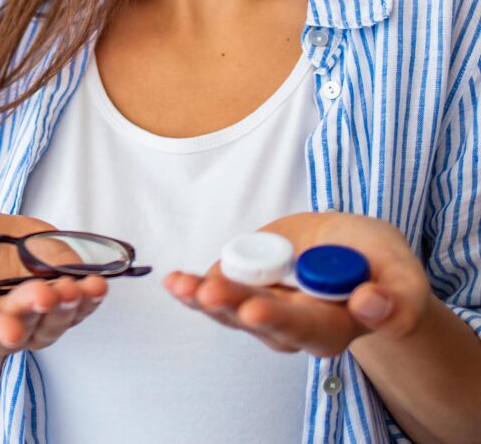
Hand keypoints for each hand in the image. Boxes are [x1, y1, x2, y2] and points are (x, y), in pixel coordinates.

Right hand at [0, 206, 108, 354]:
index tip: (10, 329)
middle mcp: (3, 323)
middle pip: (26, 325)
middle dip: (39, 311)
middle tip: (48, 293)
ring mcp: (35, 315)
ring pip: (57, 319)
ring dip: (72, 305)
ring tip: (84, 285)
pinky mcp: (60, 301)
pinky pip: (79, 306)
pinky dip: (90, 297)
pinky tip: (99, 283)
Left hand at [163, 211, 430, 357]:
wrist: (350, 248)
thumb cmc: (378, 261)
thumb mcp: (401, 271)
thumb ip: (398, 296)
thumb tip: (371, 304)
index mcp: (335, 326)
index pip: (307, 328)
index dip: (281, 319)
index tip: (256, 309)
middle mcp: (293, 325)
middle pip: (259, 320)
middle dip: (233, 305)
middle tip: (210, 292)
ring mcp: (263, 307)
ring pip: (229, 310)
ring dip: (202, 297)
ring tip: (181, 284)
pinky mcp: (242, 287)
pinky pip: (213, 291)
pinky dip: (192, 287)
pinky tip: (174, 281)